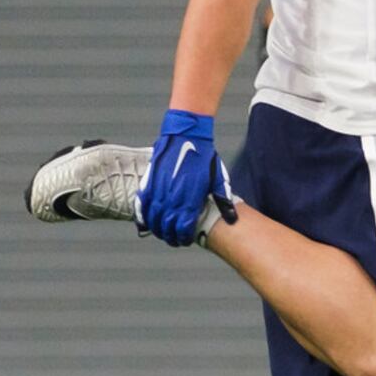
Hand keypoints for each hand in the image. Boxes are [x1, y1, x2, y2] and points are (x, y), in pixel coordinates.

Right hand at [135, 109, 237, 246]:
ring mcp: (160, 189)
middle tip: (173, 239)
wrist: (186, 135)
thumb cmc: (202, 156)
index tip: (184, 240)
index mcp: (191, 196)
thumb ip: (222, 199)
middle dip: (170, 236)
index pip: (183, 226)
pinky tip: (148, 220)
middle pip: (167, 225)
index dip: (182, 236)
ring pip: (153, 217)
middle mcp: (174, 195)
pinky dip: (144, 214)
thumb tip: (231, 218)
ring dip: (156, 228)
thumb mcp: (217, 177)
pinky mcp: (150, 181)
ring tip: (162, 232)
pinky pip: (144, 204)